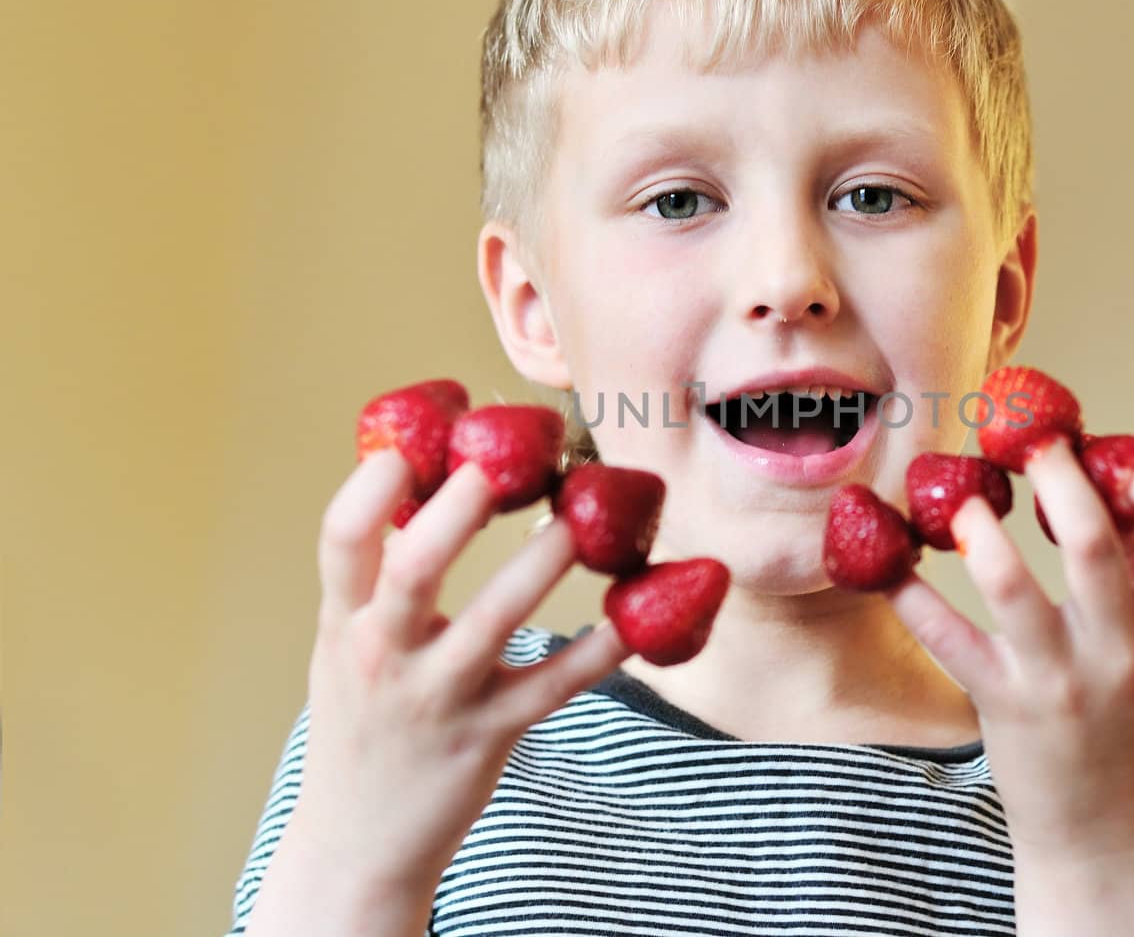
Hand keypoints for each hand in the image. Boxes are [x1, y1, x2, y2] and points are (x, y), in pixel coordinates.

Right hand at [295, 449, 630, 894]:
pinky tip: (643, 611)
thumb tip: (427, 476)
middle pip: (415, 569)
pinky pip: (558, 682)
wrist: (357, 840)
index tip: (416, 441)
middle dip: (459, 510)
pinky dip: (606, 645)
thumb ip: (378, 575)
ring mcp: (440, 696)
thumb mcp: (346, 642)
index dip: (374, 483)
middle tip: (501, 463)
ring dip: (545, 559)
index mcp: (345, 619)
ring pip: (497, 619)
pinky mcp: (491, 732)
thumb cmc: (362, 718)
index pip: (342, 538)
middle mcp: (385, 654)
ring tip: (583, 517)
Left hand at [884, 435, 1133, 860]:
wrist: (1104, 839)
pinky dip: (910, 591)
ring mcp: (1058, 680)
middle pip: (1093, 541)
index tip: (1123, 456)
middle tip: (1029, 443)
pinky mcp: (1002, 704)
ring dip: (976, 526)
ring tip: (960, 502)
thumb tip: (1112, 492)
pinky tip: (888, 562)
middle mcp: (1121, 652)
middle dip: (1057, 474)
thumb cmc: (1131, 731)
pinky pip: (944, 635)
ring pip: (1008, 581)